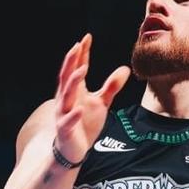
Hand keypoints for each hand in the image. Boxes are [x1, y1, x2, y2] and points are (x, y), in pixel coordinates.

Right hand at [54, 33, 130, 162]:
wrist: (74, 150)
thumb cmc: (84, 124)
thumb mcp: (101, 103)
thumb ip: (111, 87)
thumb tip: (125, 68)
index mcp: (73, 91)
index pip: (77, 68)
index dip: (81, 54)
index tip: (87, 38)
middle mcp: (65, 99)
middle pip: (67, 77)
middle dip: (71, 61)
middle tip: (77, 45)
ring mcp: (64, 114)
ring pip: (66, 96)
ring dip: (73, 82)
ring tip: (82, 69)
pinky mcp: (65, 130)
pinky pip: (68, 121)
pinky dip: (73, 115)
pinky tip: (79, 108)